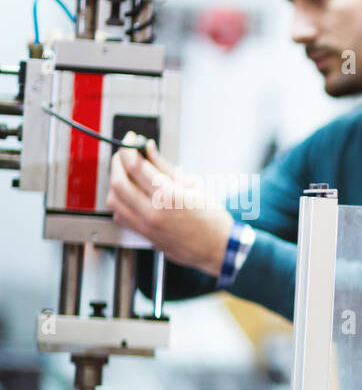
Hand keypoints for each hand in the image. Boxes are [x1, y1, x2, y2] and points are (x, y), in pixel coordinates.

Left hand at [106, 139, 232, 276]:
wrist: (219, 249)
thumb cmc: (212, 219)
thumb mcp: (194, 186)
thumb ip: (165, 167)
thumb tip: (148, 150)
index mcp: (169, 197)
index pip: (136, 166)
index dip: (129, 148)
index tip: (131, 140)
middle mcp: (154, 213)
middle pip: (119, 182)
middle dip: (118, 162)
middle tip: (125, 155)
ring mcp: (147, 226)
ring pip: (114, 200)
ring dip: (116, 183)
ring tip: (127, 175)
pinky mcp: (145, 235)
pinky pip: (120, 216)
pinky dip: (120, 202)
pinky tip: (130, 196)